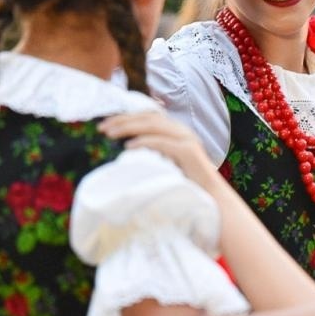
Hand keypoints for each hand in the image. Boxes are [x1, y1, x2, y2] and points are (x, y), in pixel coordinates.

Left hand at [98, 111, 219, 188]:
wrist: (212, 200)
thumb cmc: (186, 186)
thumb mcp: (165, 164)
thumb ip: (152, 153)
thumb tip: (126, 149)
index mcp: (176, 131)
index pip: (149, 115)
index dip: (126, 117)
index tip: (106, 125)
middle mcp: (183, 130)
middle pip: (149, 116)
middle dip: (123, 120)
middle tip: (102, 128)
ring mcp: (187, 139)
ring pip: (154, 125)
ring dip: (129, 127)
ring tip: (110, 134)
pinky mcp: (188, 151)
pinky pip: (162, 142)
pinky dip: (144, 142)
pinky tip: (128, 147)